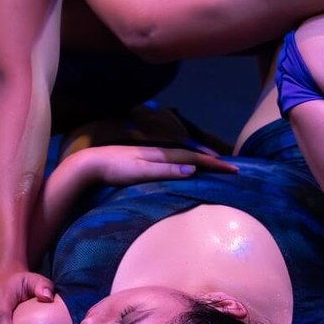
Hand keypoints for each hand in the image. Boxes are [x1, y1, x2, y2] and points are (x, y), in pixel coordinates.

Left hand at [77, 143, 236, 186]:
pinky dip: (186, 162)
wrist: (90, 164)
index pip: (194, 158)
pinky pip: (173, 160)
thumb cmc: (114, 169)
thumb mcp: (140, 171)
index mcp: (161, 154)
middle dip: (212, 160)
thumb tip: (193, 169)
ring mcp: (152, 156)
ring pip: (183, 156)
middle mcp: (159, 152)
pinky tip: (186, 166)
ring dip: (201, 160)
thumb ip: (165, 170)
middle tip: (231, 167)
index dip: (214, 163)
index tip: (233, 169)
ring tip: (215, 164)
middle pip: (192, 155)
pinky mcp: (145, 161)